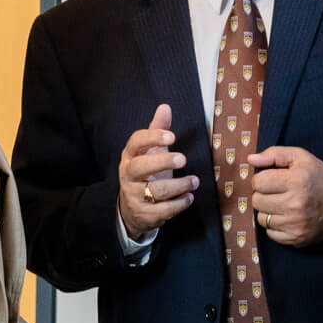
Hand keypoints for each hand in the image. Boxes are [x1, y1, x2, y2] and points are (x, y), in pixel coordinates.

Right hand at [118, 103, 198, 241]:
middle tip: (183, 159)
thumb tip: (165, 107)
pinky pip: (163, 210)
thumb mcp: (149, 152)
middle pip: (140, 167)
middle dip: (162, 162)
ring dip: (179, 185)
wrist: (131, 210)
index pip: (136, 142)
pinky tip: (188, 197)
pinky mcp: (144, 215)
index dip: (153, 138)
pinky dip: (179, 204)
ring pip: (156, 190)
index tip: (172, 136)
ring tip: (194, 181)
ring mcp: (134, 196)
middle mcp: (128, 176)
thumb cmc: (145, 174)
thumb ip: (157, 131)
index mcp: (129, 157)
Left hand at [247, 145, 322, 247]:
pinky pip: (270, 233)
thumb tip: (251, 159)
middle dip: (263, 194)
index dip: (262, 179)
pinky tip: (287, 217)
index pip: (257, 182)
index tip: (272, 179)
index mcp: (296, 181)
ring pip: (261, 218)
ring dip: (268, 211)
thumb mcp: (301, 158)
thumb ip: (274, 154)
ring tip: (283, 204)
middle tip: (277, 192)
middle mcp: (295, 204)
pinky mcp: (296, 238)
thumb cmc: (320, 178)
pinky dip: (275, 226)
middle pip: (257, 201)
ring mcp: (296, 224)